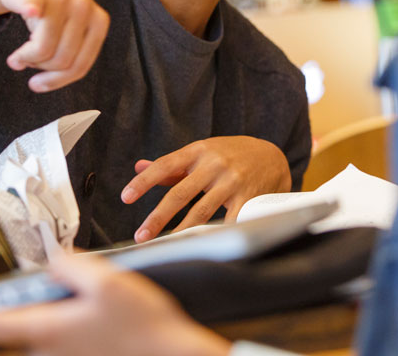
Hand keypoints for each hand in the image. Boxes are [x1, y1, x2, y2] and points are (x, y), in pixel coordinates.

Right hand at [0, 0, 109, 92]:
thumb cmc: (49, 10)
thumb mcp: (71, 31)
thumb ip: (73, 55)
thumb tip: (44, 83)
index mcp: (98, 21)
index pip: (80, 66)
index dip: (56, 81)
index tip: (37, 83)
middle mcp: (84, 7)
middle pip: (60, 61)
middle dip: (39, 67)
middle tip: (27, 60)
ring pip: (43, 49)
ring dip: (25, 58)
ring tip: (19, 54)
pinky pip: (34, 7)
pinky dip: (30, 9)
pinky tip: (28, 12)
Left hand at [0, 254, 229, 355]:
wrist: (168, 355)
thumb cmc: (142, 325)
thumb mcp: (108, 281)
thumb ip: (72, 265)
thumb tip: (53, 262)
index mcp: (48, 329)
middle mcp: (48, 350)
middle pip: (15, 326)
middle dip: (18, 306)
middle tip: (52, 288)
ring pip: (39, 330)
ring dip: (45, 314)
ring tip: (92, 299)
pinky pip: (58, 340)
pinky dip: (60, 323)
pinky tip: (98, 313)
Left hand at [122, 136, 291, 241]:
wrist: (271, 156)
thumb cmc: (230, 155)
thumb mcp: (201, 152)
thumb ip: (171, 165)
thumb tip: (139, 167)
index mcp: (199, 150)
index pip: (165, 165)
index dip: (144, 181)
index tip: (126, 197)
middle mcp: (214, 164)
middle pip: (181, 192)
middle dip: (158, 216)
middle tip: (141, 236)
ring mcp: (232, 181)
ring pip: (202, 211)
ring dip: (180, 232)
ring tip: (164, 246)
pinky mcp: (248, 198)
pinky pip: (227, 222)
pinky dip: (213, 235)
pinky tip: (200, 247)